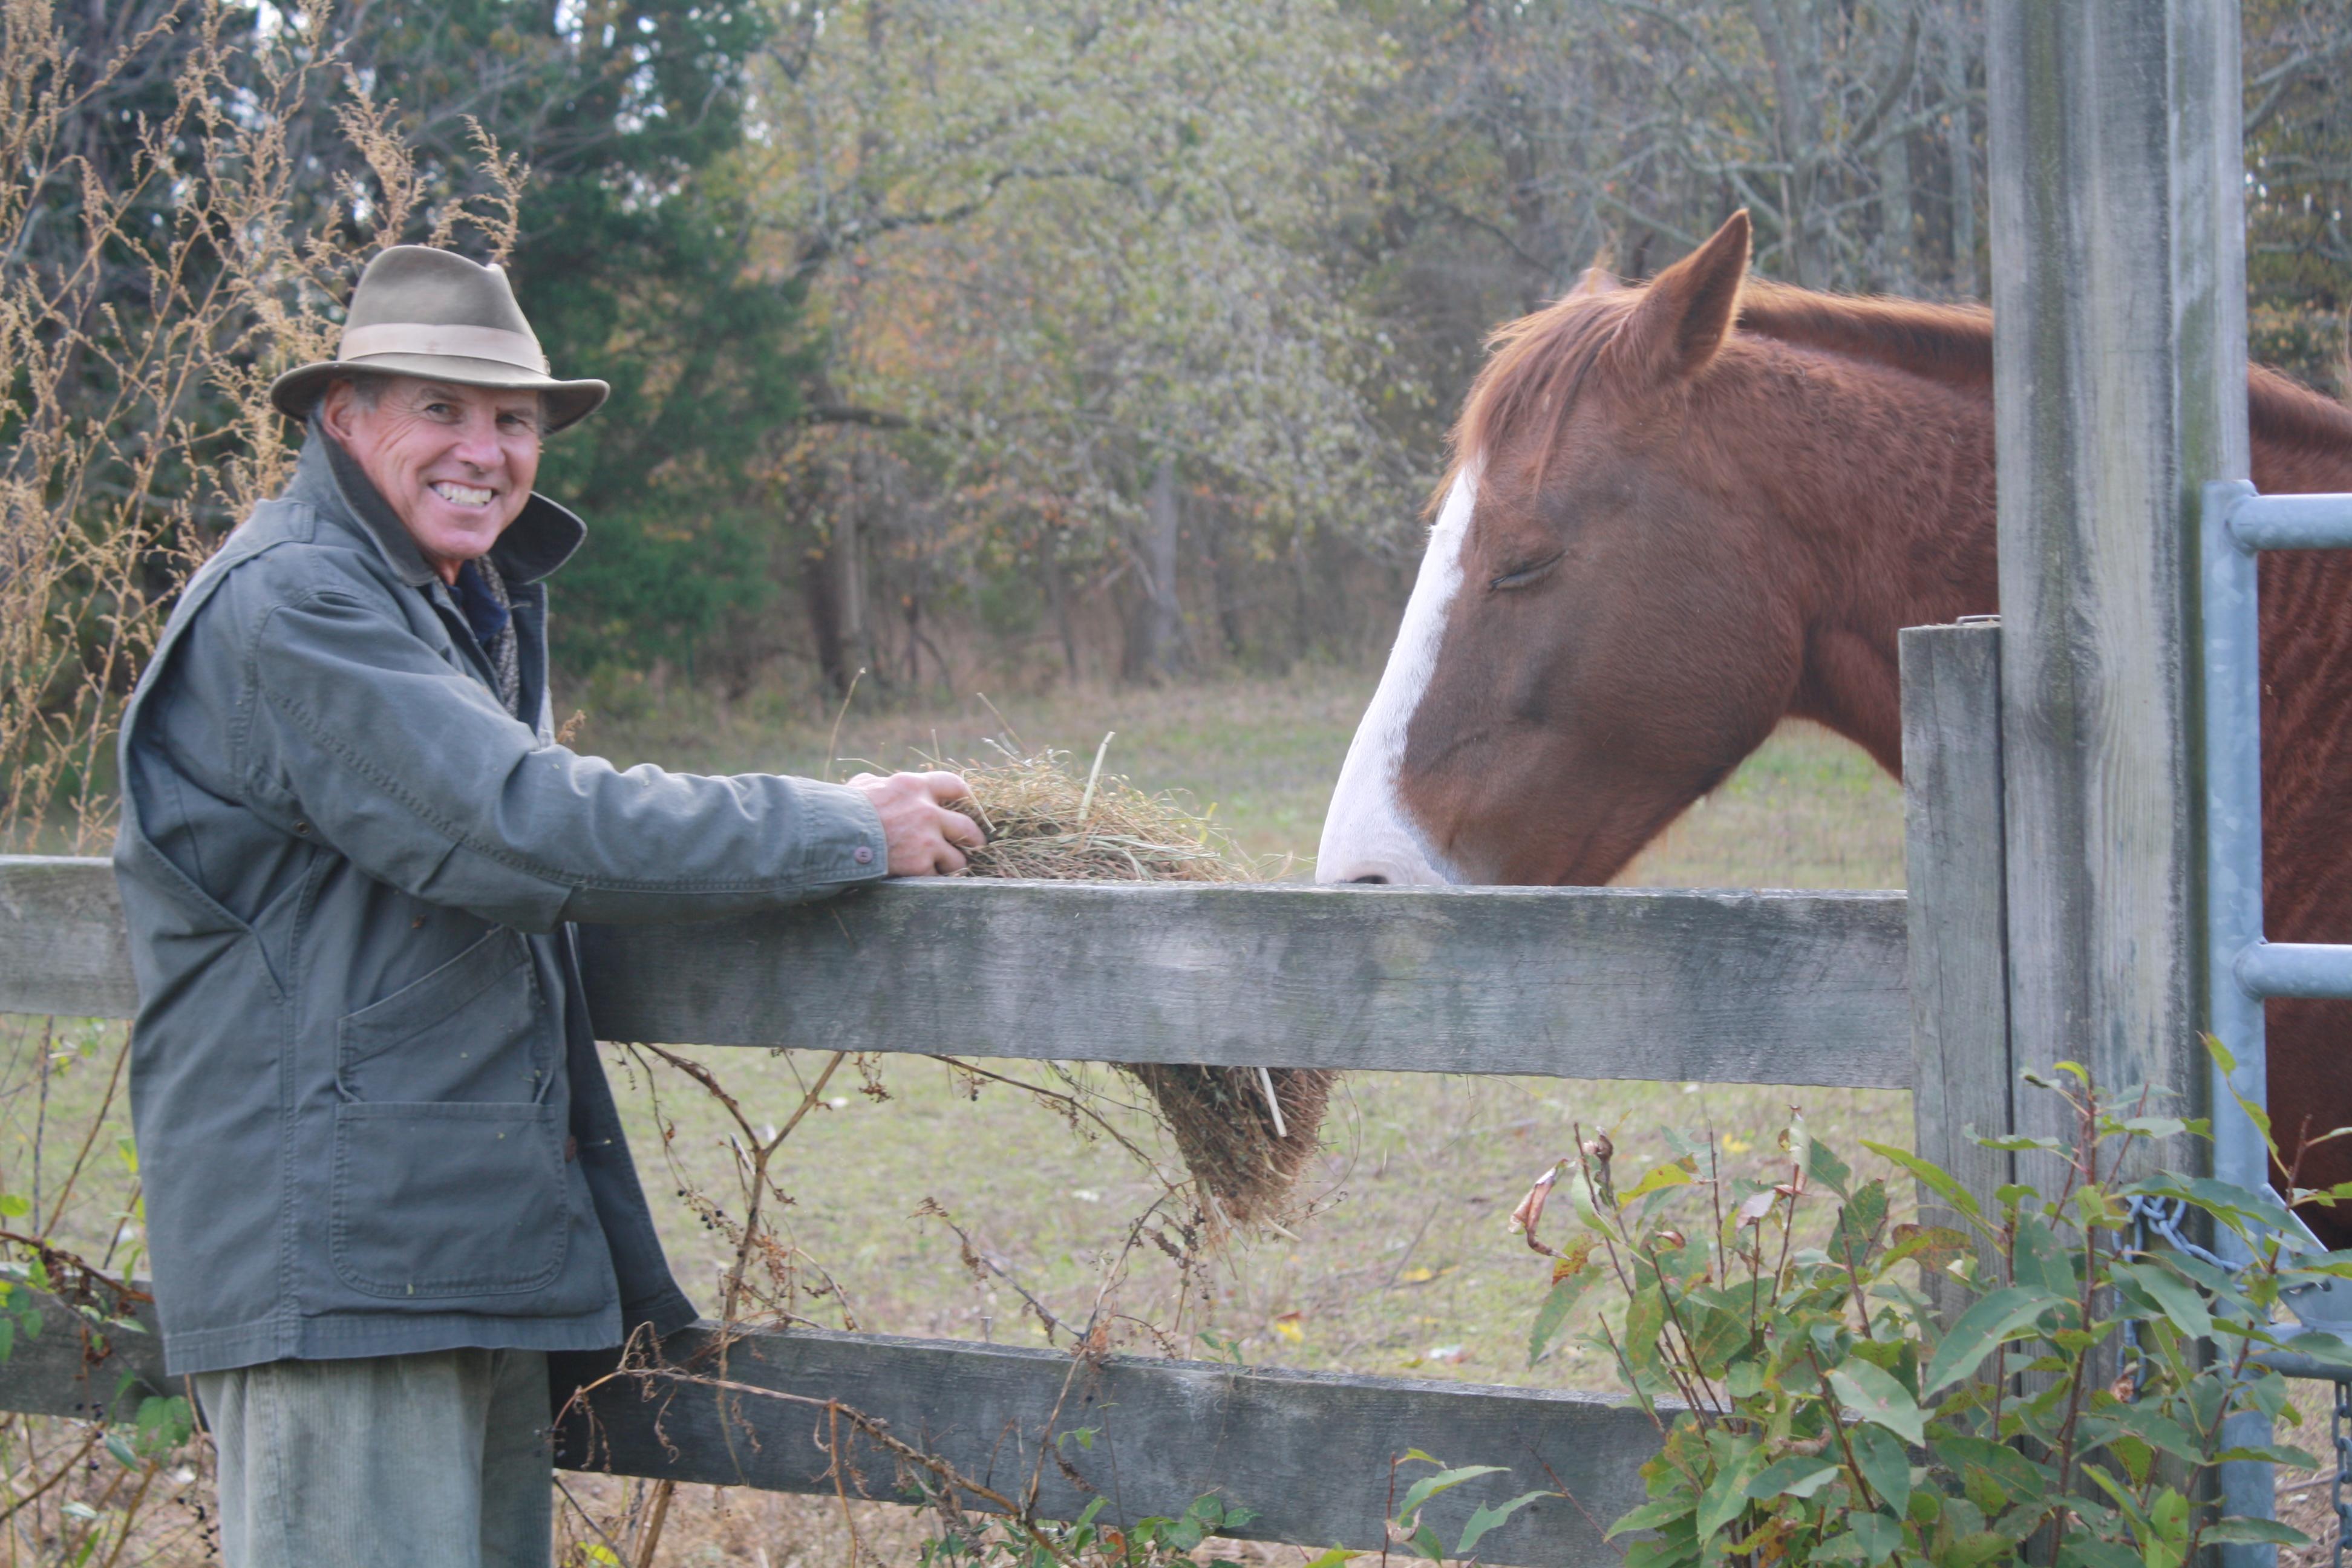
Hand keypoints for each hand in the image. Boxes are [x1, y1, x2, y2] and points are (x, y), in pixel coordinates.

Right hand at [846, 770, 984, 875]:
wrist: (832, 834)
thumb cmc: (842, 808)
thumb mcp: (861, 787)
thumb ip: (878, 784)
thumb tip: (876, 783)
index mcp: (914, 787)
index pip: (953, 785)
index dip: (965, 797)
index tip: (968, 806)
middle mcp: (927, 812)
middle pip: (967, 827)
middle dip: (975, 839)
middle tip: (975, 846)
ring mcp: (926, 840)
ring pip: (958, 859)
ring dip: (952, 866)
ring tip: (944, 870)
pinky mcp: (920, 865)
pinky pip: (937, 878)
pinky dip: (931, 882)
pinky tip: (923, 881)